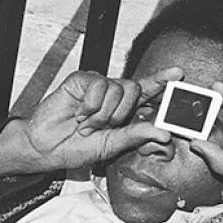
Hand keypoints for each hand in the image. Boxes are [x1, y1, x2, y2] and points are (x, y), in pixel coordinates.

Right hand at [0, 68, 182, 175]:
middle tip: (105, 127)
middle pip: (136, 88)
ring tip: (87, 124)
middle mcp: (112, 94)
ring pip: (119, 88)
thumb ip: (136, 136)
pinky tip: (79, 114)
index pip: (147, 91)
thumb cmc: (76, 148)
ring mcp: (96, 85)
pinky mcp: (81, 80)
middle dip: (124, 112)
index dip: (162, 81)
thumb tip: (164, 132)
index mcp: (123, 109)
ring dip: (103, 114)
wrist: (45, 148)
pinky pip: (99, 85)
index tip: (177, 74)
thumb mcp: (111, 146)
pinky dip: (90, 105)